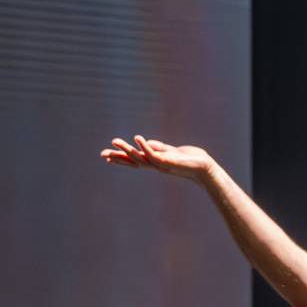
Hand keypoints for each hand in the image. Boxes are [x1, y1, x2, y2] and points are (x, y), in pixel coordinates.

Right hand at [100, 135, 216, 182]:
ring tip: (115, 141)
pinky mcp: (168, 161)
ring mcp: (160, 164)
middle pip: (133, 161)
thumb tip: (145, 143)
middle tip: (102, 154)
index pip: (134, 161)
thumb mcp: (171, 151)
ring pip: (140, 158)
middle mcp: (155, 165)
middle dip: (118, 158)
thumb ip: (158, 147)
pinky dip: (145, 146)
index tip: (107, 157)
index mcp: (155, 162)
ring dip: (127, 150)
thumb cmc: (189, 160)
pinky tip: (137, 138)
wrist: (204, 168)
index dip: (121, 159)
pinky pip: (153, 154)